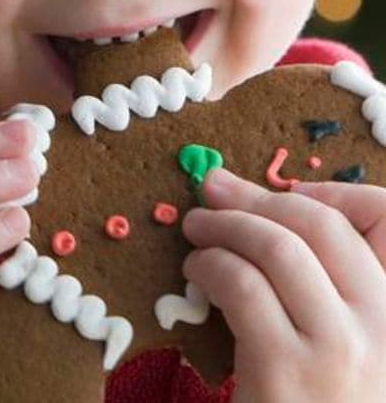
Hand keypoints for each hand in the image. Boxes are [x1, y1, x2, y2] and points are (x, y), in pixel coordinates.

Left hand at [181, 167, 385, 402]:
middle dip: (259, 197)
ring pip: (279, 245)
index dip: (336, 191)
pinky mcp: (288, 373)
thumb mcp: (339, 344)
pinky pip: (242, 283)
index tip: (284, 192)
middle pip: (322, 223)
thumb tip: (254, 201)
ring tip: (196, 231)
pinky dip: (209, 264)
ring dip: (225, 224)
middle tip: (213, 192)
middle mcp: (385, 331)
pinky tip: (196, 273)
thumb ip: (320, 282)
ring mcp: (342, 353)